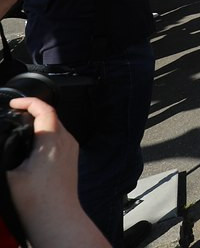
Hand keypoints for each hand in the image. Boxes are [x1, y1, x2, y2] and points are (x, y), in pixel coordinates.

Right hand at [6, 97, 81, 223]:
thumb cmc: (38, 200)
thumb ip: (6, 151)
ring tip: (19, 128)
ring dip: (38, 124)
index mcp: (53, 140)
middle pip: (51, 116)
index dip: (28, 102)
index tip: (14, 104)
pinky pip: (58, 139)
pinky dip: (44, 135)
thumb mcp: (10, 172)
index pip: (45, 109)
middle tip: (13, 114)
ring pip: (55, 127)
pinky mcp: (71, 159)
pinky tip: (31, 146)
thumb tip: (3, 143)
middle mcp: (67, 141)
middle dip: (31, 112)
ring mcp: (71, 150)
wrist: (57, 218)